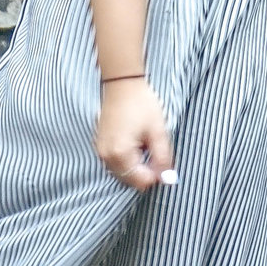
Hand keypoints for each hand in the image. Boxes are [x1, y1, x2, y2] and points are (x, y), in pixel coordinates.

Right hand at [95, 77, 174, 191]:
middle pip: (131, 180)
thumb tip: (167, 179)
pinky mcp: (100, 145)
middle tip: (153, 148)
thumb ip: (163, 158)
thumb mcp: (158, 131)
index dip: (156, 174)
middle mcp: (106, 156)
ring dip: (136, 165)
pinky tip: (134, 142)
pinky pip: (115, 163)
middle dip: (145, 170)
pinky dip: (126, 159)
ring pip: (123, 172)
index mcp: (120, 154)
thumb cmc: (142, 104)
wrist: (122, 83)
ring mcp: (100, 151)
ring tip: (143, 143)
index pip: (141, 182)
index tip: (162, 158)